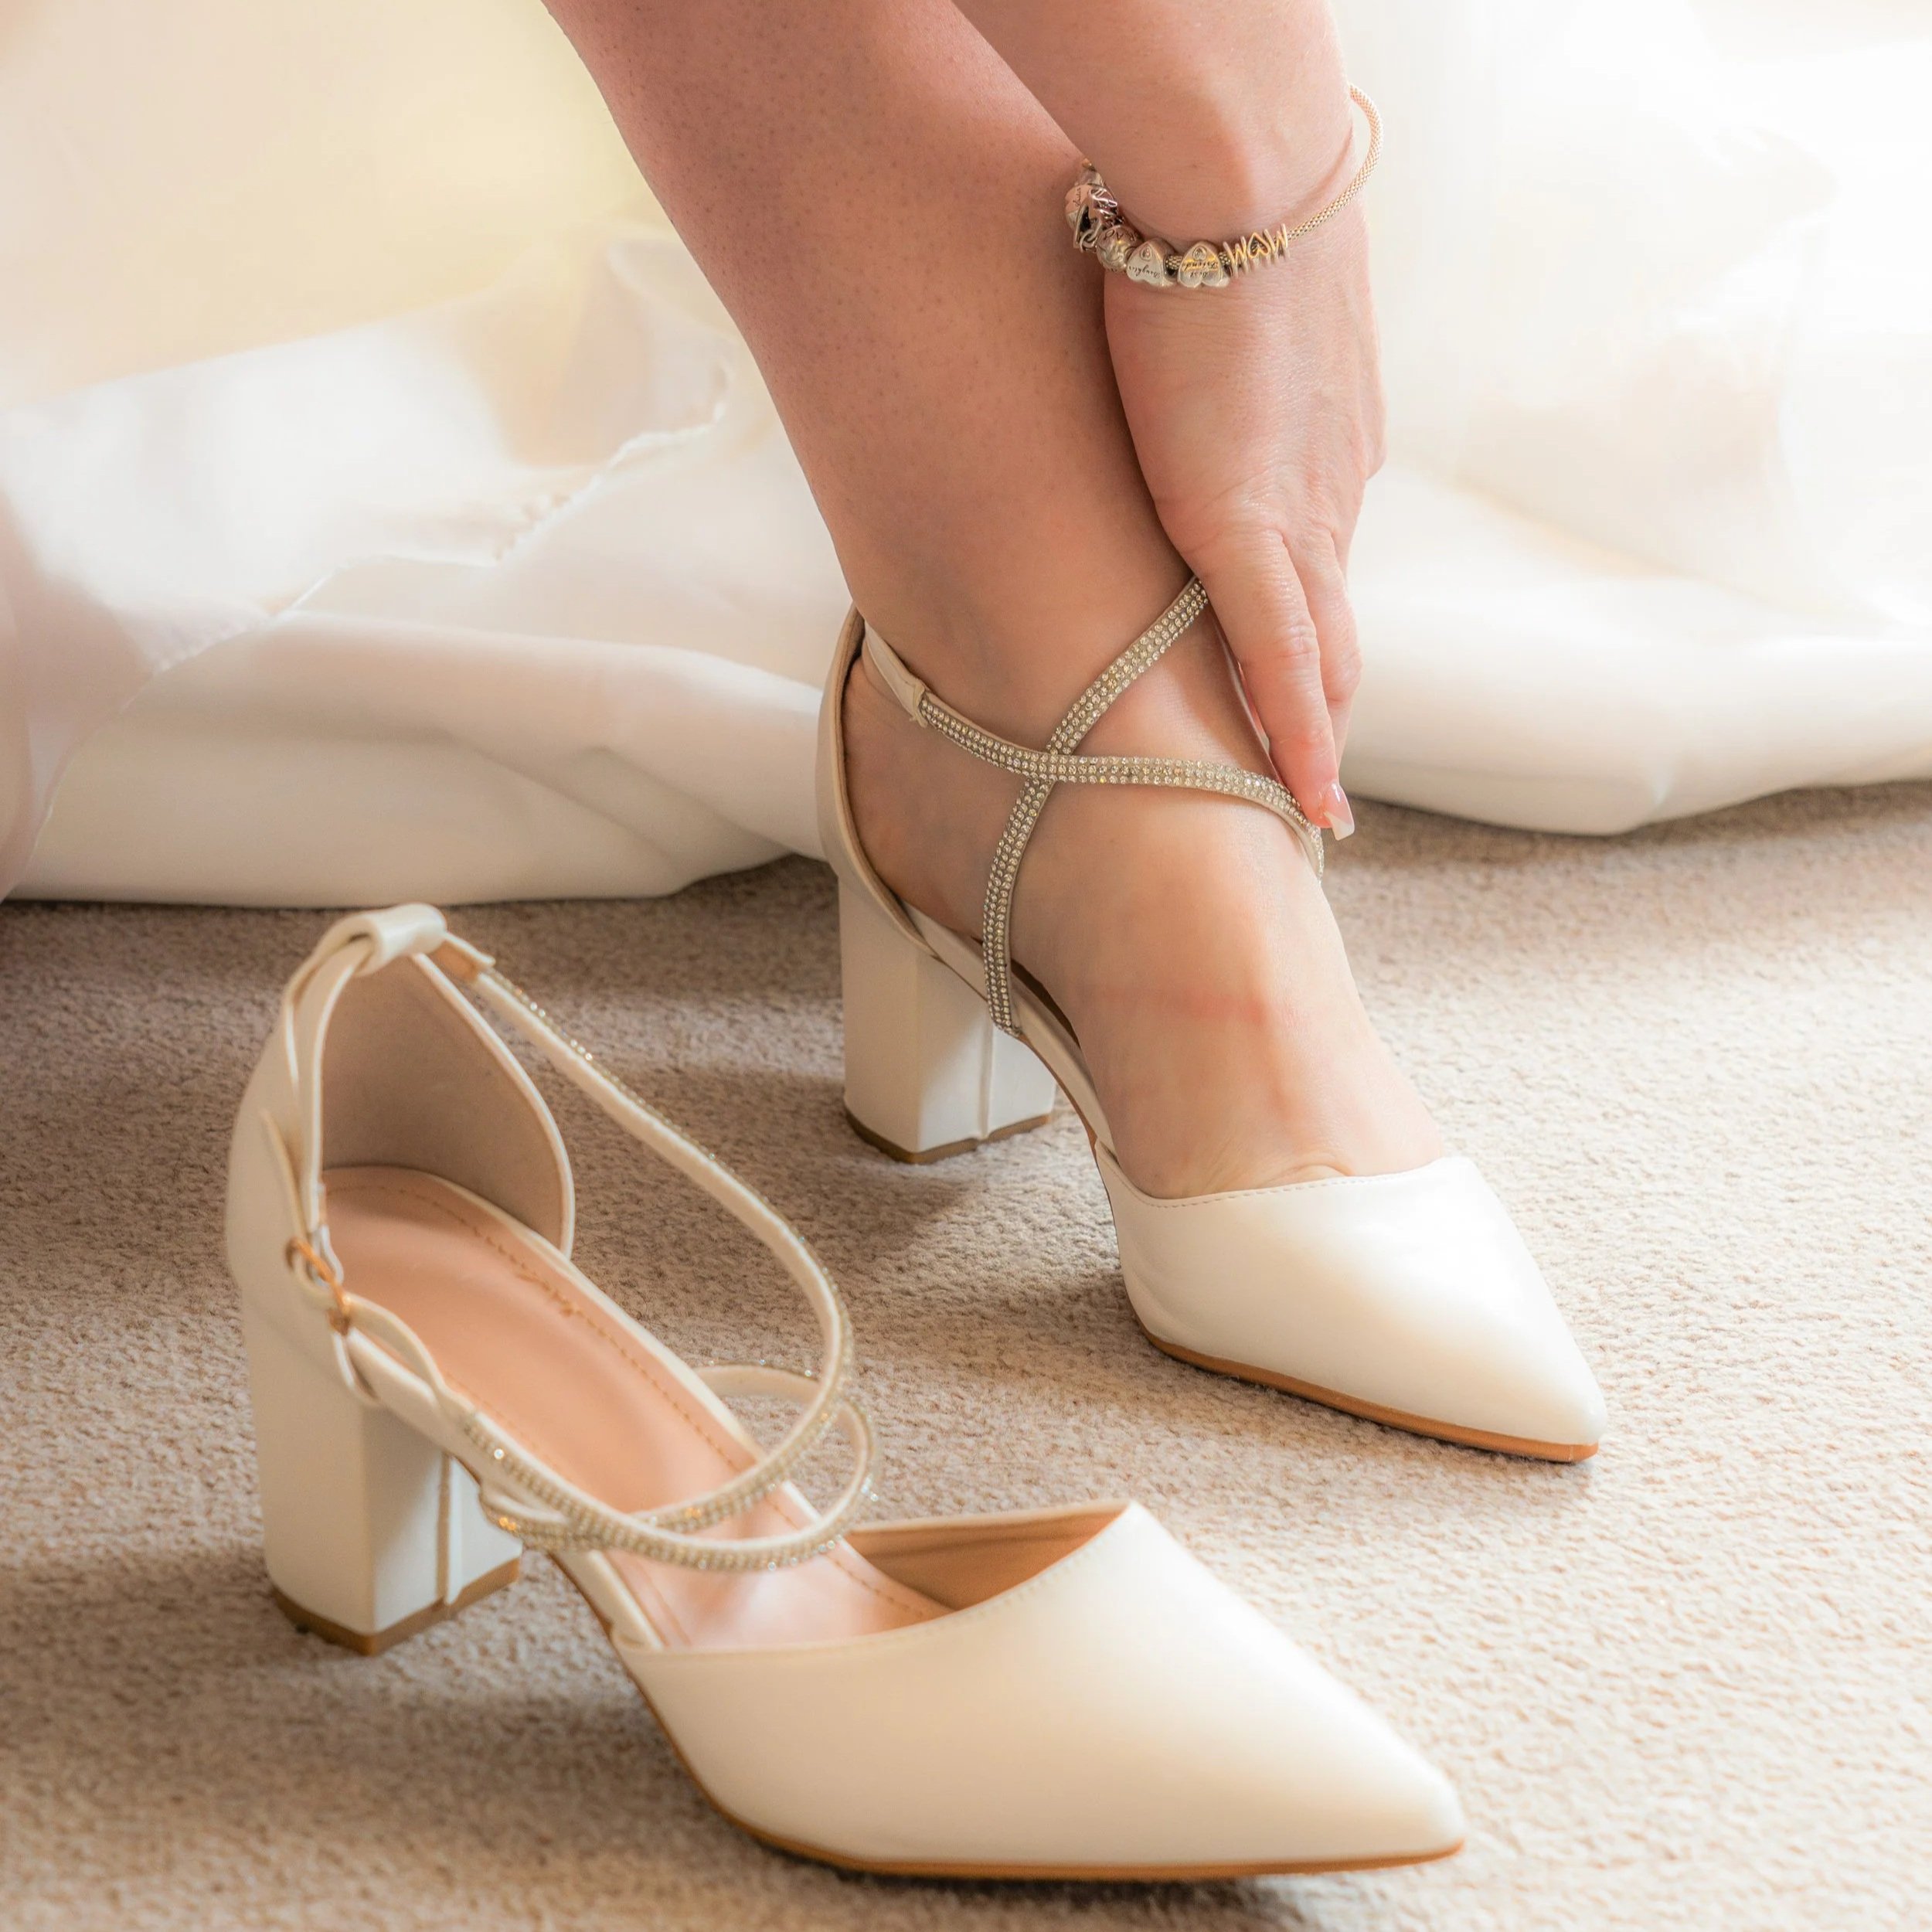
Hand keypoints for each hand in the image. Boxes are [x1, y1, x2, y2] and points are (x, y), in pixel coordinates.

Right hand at [1102, 207, 1383, 833]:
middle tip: (1318, 774)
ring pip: (1321, 657)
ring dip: (1317, 737)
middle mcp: (1329, 493)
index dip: (1309, 624)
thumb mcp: (1215, 295)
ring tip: (1313, 810)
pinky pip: (1284, 663)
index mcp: (1322, 441)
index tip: (1304, 675)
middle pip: (1335, 622)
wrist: (1235, 184)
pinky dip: (1299, 739)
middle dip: (1325, 702)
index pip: (1317, 557)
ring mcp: (1298, 518)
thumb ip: (1206, 350)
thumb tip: (1166, 334)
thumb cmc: (1211, 211)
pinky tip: (1306, 805)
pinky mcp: (1248, 531)